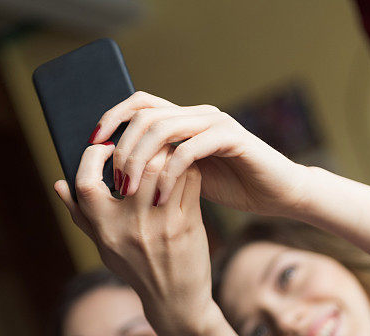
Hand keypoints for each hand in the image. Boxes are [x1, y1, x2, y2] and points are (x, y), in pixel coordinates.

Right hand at [54, 142, 215, 332]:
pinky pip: (189, 181)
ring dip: (167, 155)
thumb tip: (59, 184)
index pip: (86, 182)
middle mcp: (130, 226)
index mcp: (104, 229)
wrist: (175, 300)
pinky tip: (184, 172)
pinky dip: (187, 170)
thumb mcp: (103, 246)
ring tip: (166, 155)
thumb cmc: (136, 269)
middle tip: (145, 143)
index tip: (105, 148)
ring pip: (165, 167)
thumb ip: (81, 216)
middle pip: (134, 166)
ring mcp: (161, 225)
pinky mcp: (187, 224)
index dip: (92, 157)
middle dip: (140, 148)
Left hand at [91, 91, 305, 215]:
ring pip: (164, 128)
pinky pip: (191, 149)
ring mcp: (215, 123)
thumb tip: (117, 173)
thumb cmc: (233, 187)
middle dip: (123, 147)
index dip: (113, 117)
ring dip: (141, 160)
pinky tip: (160, 197)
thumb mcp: (186, 177)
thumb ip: (159, 167)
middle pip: (146, 115)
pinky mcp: (232, 138)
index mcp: (184, 120)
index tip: (92, 142)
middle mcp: (198, 114)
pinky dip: (170, 173)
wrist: (277, 194)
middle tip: (115, 181)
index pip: (140, 104)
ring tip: (131, 190)